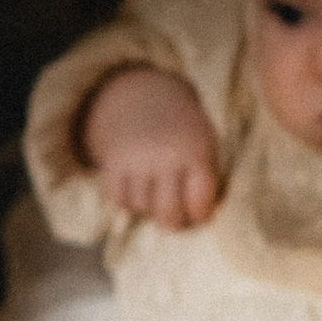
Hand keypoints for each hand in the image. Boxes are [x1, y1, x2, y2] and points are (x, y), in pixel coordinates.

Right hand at [80, 66, 220, 227]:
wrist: (146, 98)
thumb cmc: (183, 134)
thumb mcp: (205, 146)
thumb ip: (208, 181)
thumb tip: (205, 219)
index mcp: (195, 152)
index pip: (199, 202)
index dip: (201, 214)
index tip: (199, 211)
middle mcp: (165, 156)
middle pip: (168, 212)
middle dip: (174, 222)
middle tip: (175, 217)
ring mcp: (137, 159)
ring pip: (141, 207)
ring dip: (149, 207)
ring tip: (156, 191)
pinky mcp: (113, 162)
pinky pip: (119, 199)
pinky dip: (127, 199)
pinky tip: (138, 187)